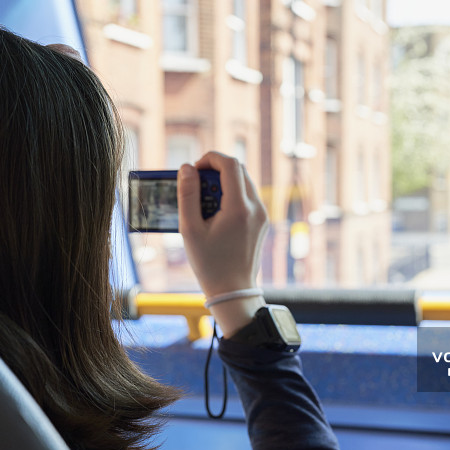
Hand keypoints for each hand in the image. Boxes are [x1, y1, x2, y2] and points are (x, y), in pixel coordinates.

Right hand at [178, 152, 268, 335]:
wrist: (234, 291)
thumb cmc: (210, 264)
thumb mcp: (190, 229)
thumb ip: (187, 195)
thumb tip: (187, 168)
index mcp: (239, 208)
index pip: (230, 164)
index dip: (210, 159)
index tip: (194, 170)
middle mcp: (256, 208)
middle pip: (238, 170)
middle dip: (215, 170)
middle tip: (196, 186)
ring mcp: (262, 215)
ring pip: (244, 182)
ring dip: (223, 182)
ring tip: (203, 202)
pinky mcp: (262, 222)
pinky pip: (247, 197)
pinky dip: (231, 195)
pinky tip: (215, 213)